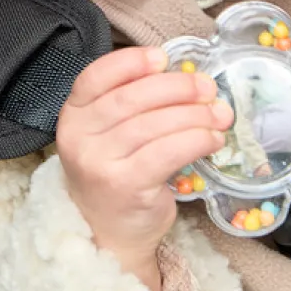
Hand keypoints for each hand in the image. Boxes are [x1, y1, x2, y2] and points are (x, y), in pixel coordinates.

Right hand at [56, 47, 233, 290]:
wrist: (107, 233)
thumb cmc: (115, 174)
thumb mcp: (107, 134)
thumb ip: (130, 104)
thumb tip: (185, 76)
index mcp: (72, 116)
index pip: (95, 77)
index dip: (131, 62)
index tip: (163, 57)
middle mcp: (79, 138)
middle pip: (131, 98)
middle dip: (176, 87)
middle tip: (206, 87)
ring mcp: (100, 164)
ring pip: (154, 125)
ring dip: (195, 115)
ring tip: (218, 115)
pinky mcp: (126, 186)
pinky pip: (167, 152)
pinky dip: (196, 140)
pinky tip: (212, 139)